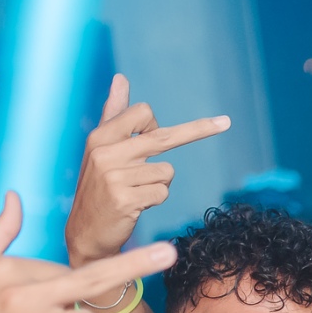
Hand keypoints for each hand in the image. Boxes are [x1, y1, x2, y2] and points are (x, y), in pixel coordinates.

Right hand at [66, 74, 229, 265]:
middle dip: (198, 130)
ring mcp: (114, 177)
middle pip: (162, 136)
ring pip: (167, 171)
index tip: (159, 130)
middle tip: (226, 122)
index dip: (154, 124)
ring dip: (159, 184)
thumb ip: (113, 113)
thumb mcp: (101, 149)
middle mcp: (105, 153)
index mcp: (99, 136)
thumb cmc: (99, 187)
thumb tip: (121, 78)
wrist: (85, 234)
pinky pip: (163, 192)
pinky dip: (156, 200)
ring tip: (136, 193)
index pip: (142, 113)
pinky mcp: (124, 199)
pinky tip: (137, 205)